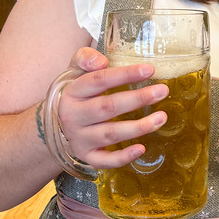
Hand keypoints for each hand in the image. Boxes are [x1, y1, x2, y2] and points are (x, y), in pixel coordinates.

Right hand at [50, 47, 169, 170]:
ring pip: (110, 134)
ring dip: (138, 127)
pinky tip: (141, 149)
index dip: (125, 74)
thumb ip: (86, 59)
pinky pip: (104, 160)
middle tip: (162, 91)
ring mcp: (79, 138)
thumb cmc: (77, 93)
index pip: (100, 80)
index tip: (150, 70)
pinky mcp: (86, 156)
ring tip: (162, 117)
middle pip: (108, 107)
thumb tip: (102, 61)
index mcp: (73, 92)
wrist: (56, 123)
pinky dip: (123, 157)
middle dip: (138, 99)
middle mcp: (74, 116)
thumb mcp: (75, 71)